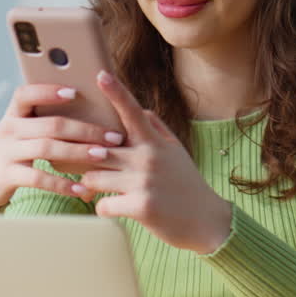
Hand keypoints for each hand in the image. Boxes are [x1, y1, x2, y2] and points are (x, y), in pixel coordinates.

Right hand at [0, 84, 124, 208]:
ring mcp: (6, 152)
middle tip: (113, 136)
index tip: (75, 91)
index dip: (48, 91)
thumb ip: (42, 121)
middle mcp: (8, 130)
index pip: (26, 94)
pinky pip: (38, 178)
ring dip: (78, 152)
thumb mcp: (18, 132)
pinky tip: (81, 189)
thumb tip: (86, 110)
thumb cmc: (10, 152)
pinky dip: (62, 184)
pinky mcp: (6, 175)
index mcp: (13, 115)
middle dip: (85, 129)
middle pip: (50, 124)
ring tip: (102, 156)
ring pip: (46, 148)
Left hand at [79, 71, 232, 253]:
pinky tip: (117, 209)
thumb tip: (142, 111)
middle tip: (92, 169)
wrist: (207, 222)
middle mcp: (148, 158)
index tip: (100, 74)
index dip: (115, 92)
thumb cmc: (186, 185)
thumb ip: (158, 130)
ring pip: (92, 178)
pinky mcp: (140, 206)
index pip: (132, 112)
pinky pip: (102, 205)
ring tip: (107, 191)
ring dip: (93, 187)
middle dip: (88, 162)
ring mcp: (144, 182)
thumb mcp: (176, 152)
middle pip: (97, 151)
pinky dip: (104, 209)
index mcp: (155, 143)